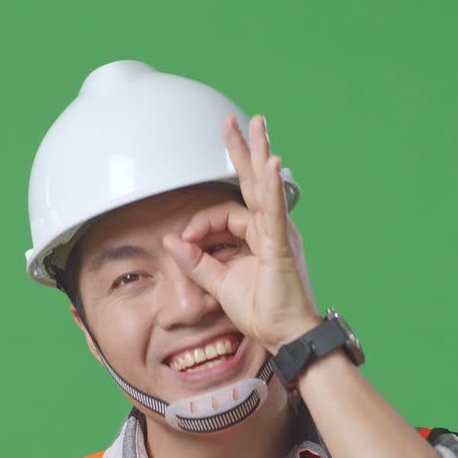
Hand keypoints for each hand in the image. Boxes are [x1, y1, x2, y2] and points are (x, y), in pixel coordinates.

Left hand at [163, 114, 320, 353]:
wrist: (286, 335)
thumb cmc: (262, 311)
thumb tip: (171, 241)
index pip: (225, 213)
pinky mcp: (281, 246)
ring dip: (258, 155)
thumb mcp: (218, 283)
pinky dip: (270, 188)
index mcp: (259, 236)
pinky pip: (273, 212)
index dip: (199, 223)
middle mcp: (272, 229)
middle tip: (233, 121)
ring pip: (264, 188)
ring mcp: (279, 234)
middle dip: (243, 150)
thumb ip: (195, 261)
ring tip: (256, 126)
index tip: (184, 242)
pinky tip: (269, 166)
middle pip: (253, 182)